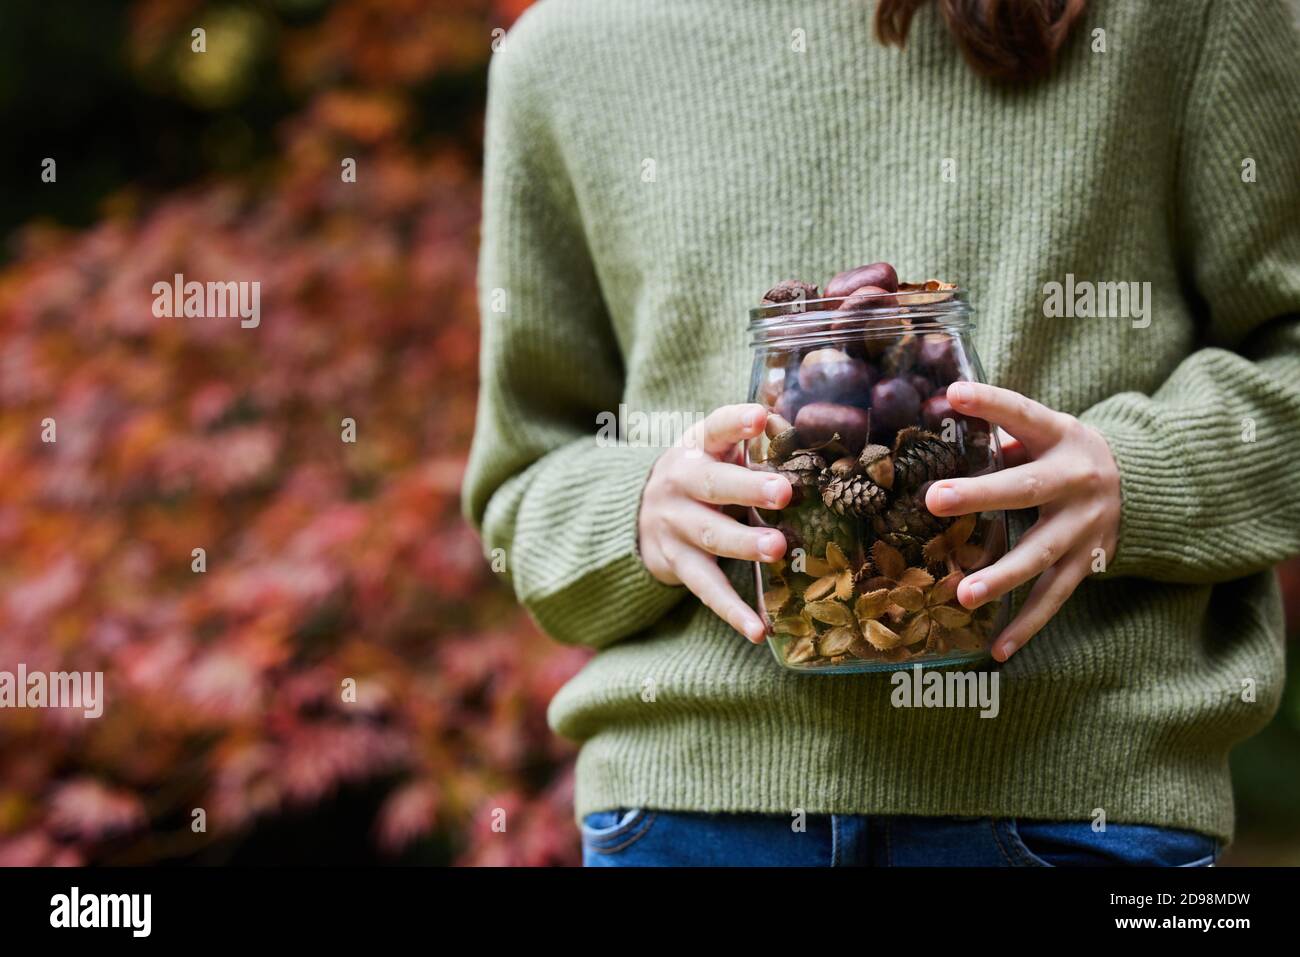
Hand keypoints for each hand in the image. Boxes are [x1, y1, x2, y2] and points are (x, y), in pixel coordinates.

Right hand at [638, 404, 792, 642]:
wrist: (638, 514)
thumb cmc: (699, 476)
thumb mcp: (714, 451)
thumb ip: (751, 444)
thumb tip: (804, 428)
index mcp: (695, 448)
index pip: (715, 429)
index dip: (737, 423)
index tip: (760, 417)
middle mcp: (679, 484)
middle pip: (712, 484)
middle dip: (747, 488)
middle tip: (783, 492)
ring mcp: (674, 526)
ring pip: (710, 535)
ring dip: (744, 543)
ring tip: (777, 547)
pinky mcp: (676, 564)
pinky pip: (707, 588)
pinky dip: (733, 611)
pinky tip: (759, 629)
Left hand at [924, 382, 1120, 661]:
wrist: (1145, 486)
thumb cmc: (1067, 455)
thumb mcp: (1049, 434)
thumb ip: (1004, 437)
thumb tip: (942, 423)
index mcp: (1061, 438)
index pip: (1022, 414)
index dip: (990, 403)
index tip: (953, 393)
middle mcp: (1076, 481)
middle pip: (1025, 489)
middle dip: (980, 495)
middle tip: (935, 499)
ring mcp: (1083, 527)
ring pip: (1040, 554)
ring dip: (1002, 577)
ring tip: (963, 595)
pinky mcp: (1086, 563)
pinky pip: (1052, 598)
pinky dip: (1025, 626)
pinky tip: (997, 648)